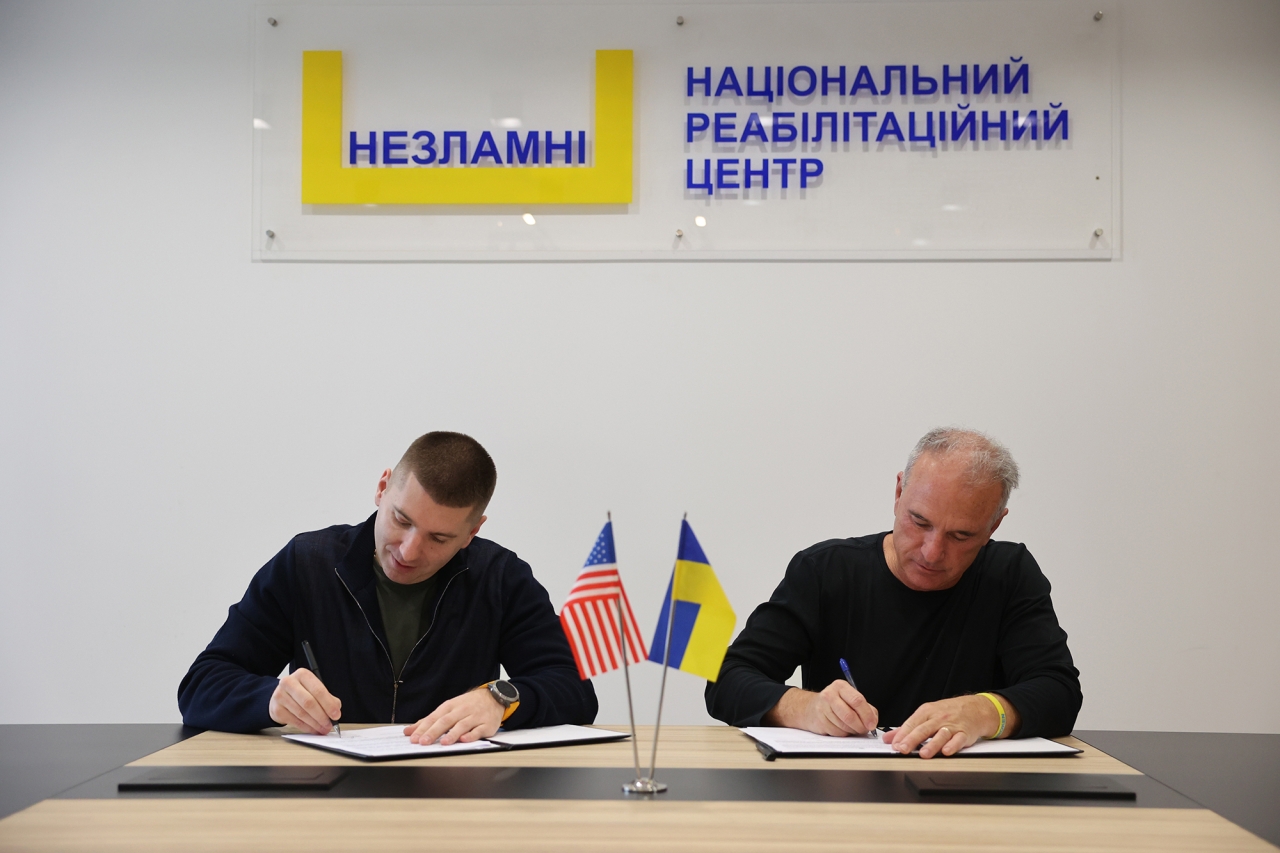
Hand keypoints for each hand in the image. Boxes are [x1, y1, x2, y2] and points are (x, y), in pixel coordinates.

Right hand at [269, 668, 340, 733]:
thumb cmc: (301, 692)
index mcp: (302, 675)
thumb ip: (328, 698)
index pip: (318, 690)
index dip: (328, 704)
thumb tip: (335, 711)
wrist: (281, 696)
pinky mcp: (276, 709)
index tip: (336, 715)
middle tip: (329, 725)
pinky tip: (313, 729)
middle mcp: (289, 683)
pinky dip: (306, 727)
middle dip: (321, 716)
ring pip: (301, 713)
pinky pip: (294, 721)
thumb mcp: (315, 690)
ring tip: (323, 729)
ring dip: (315, 724)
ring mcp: (280, 696)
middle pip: (308, 702)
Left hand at [403, 687, 503, 744]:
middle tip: (423, 742)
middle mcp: (461, 711)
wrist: (494, 697)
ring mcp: (475, 717)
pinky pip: (479, 730)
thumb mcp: (449, 708)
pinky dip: (471, 735)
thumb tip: (409, 731)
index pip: (434, 717)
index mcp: (450, 706)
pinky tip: (464, 740)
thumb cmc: (468, 705)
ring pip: (462, 725)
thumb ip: (429, 720)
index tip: (413, 738)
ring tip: (444, 743)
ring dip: (452, 734)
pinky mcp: (487, 724)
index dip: (423, 728)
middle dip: (434, 731)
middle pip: (446, 721)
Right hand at [762, 682, 878, 736]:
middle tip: (864, 729)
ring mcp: (822, 708)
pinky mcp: (819, 721)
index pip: (857, 700)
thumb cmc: (836, 703)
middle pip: (850, 715)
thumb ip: (866, 707)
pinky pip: (837, 732)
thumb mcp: (850, 699)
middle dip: (860, 726)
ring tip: (853, 728)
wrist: (811, 708)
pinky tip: (842, 728)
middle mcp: (830, 695)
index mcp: (841, 686)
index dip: (867, 714)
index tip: (872, 724)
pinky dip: (843, 733)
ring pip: (844, 726)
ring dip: (852, 731)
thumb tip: (872, 721)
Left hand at [882, 693, 1018, 758]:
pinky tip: (946, 751)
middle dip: (912, 740)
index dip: (902, 735)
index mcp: (926, 712)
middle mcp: (938, 718)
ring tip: (923, 754)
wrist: (974, 708)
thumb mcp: (926, 715)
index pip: (911, 724)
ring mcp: (952, 725)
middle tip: (903, 749)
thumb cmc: (948, 712)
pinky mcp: (964, 733)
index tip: (894, 745)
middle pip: (923, 729)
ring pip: (940, 735)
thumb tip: (888, 738)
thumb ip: (907, 728)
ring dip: (932, 744)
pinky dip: (953, 746)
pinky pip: (958, 740)